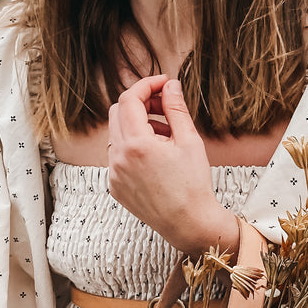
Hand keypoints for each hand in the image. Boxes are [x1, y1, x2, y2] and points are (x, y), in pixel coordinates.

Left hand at [107, 75, 238, 253]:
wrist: (188, 224)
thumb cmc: (193, 185)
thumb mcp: (189, 141)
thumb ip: (176, 109)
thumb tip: (169, 86)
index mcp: (136, 144)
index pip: (129, 99)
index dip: (146, 86)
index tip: (163, 84)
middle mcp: (118, 158)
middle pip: (117, 113)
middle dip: (141, 104)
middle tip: (165, 108)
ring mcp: (113, 173)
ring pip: (117, 134)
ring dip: (138, 127)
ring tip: (166, 138)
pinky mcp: (115, 186)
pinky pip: (118, 156)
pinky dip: (134, 148)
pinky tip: (157, 159)